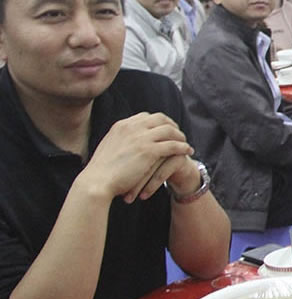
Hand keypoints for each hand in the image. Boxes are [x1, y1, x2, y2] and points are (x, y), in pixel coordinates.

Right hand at [74, 113, 193, 203]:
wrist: (96, 181)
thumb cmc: (101, 171)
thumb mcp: (109, 147)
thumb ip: (121, 140)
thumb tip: (128, 143)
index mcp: (121, 125)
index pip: (146, 116)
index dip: (159, 122)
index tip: (166, 129)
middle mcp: (132, 127)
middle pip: (161, 119)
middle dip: (173, 125)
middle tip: (180, 135)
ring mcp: (141, 138)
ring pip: (170, 131)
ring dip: (180, 136)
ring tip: (186, 144)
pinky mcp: (149, 151)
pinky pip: (173, 145)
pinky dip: (183, 147)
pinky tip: (188, 152)